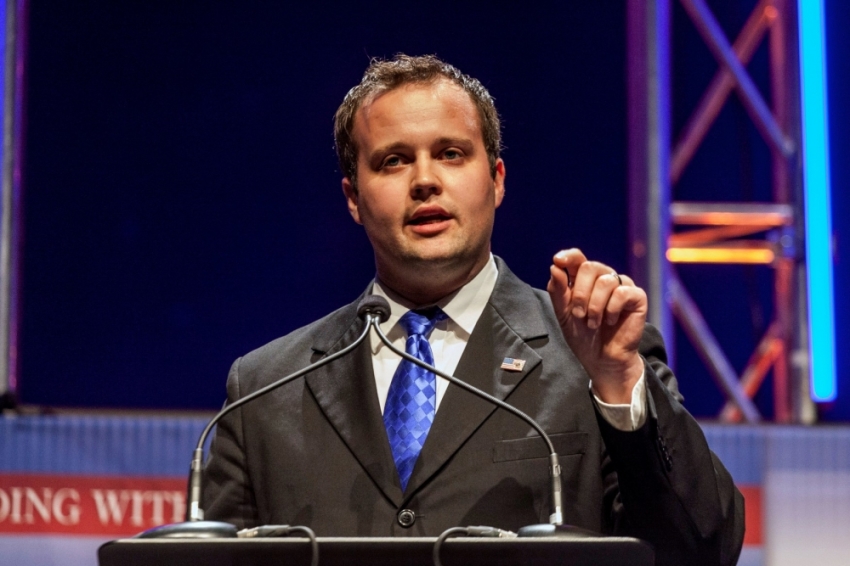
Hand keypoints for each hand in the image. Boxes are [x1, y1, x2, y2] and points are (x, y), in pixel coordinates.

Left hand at [547, 248, 646, 403]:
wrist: (602, 360)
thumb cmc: (583, 336)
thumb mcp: (564, 314)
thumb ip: (558, 291)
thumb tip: (555, 266)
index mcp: (584, 280)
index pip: (577, 258)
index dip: (569, 256)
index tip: (558, 260)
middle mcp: (604, 278)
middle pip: (589, 267)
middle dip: (579, 293)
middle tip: (578, 314)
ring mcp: (622, 286)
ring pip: (605, 280)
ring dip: (594, 305)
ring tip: (593, 323)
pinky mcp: (637, 297)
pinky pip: (622, 292)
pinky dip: (611, 309)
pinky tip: (610, 321)